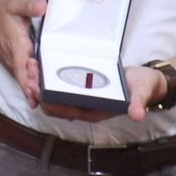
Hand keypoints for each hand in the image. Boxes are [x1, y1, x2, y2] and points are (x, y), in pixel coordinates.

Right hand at [0, 0, 45, 107]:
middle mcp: (13, 57)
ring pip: (20, 79)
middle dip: (32, 89)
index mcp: (16, 45)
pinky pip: (19, 76)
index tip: (35, 92)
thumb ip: (29, 6)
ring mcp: (11, 61)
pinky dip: (27, 85)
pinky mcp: (11, 62)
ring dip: (30, 89)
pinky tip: (36, 94)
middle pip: (22, 78)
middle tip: (42, 98)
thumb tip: (42, 7)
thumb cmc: (2, 12)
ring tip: (41, 98)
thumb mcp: (15, 5)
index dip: (27, 81)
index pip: (21, 67)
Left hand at [42, 65, 164, 123]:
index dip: (49, 100)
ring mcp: (81, 97)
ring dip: (41, 81)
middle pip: (53, 103)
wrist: (145, 82)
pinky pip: (59, 84)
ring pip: (53, 93)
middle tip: (30, 69)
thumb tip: (137, 114)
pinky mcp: (81, 86)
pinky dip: (49, 75)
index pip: (64, 111)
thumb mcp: (141, 92)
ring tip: (33, 62)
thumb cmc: (142, 87)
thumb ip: (138, 102)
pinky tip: (43, 61)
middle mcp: (83, 107)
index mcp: (93, 111)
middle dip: (39, 89)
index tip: (37, 85)